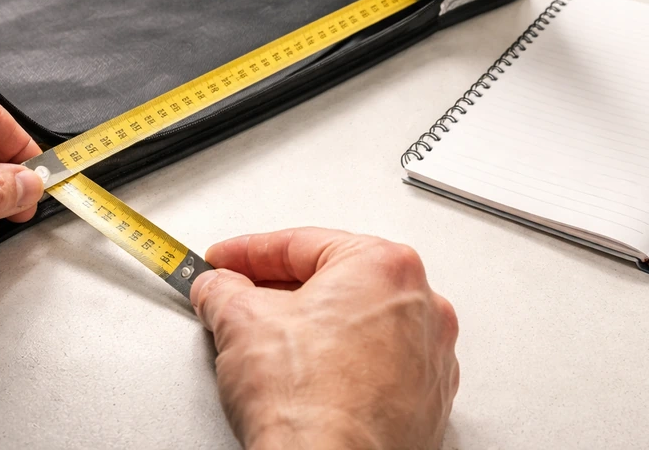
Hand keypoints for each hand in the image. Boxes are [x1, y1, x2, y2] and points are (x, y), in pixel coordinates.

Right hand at [190, 228, 459, 449]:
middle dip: (282, 289)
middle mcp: (421, 303)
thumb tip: (218, 287)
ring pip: (359, 322)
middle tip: (240, 298)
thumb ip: (224, 291)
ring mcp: (429, 353)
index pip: (302, 245)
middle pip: (336, 281)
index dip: (250, 252)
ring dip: (315, 327)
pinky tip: (309, 379)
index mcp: (386, 266)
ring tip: (270, 345)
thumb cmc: (309, 404)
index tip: (225, 262)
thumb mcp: (241, 323)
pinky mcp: (427, 398)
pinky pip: (378, 364)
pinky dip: (344, 364)